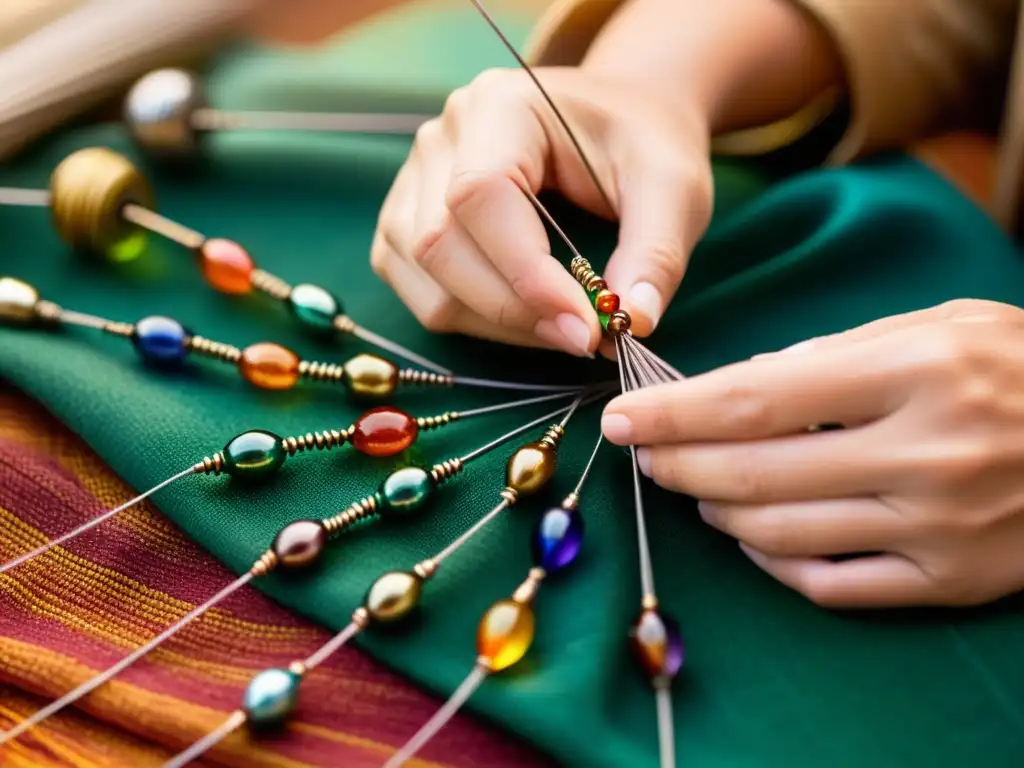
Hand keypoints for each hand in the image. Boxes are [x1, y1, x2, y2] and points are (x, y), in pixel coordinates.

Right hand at [371, 66, 712, 355]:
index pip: (480, 196)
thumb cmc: (643, 145)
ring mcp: (415, 180)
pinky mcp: (410, 221)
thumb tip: (634, 323)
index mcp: (498, 106)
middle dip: (512, 310)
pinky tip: (528, 318)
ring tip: (563, 328)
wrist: (620, 125)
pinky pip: (420, 290)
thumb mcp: (674, 188)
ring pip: (422, 277)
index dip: (525, 274)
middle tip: (583, 339)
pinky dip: (473, 320)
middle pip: (439, 244)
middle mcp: (442, 137)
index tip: (586, 327)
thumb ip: (656, 253)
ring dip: (492, 322)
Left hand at [601, 300, 1023, 607]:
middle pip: (755, 474)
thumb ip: (832, 355)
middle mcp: (928, 455)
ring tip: (694, 488)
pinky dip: (773, 562)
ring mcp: (941, 529)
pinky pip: (831, 586)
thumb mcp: (933, 325)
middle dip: (679, 466)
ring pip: (782, 535)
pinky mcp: (953, 582)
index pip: (757, 400)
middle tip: (646, 455)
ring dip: (716, 512)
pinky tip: (753, 535)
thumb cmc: (1014, 363)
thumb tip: (738, 388)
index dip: (674, 414)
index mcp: (915, 372)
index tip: (621, 419)